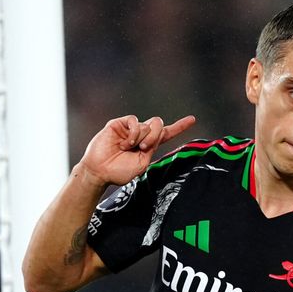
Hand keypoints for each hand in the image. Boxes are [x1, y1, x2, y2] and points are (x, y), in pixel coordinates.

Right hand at [78, 114, 195, 186]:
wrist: (100, 172)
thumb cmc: (119, 172)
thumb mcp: (142, 164)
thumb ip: (152, 149)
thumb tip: (153, 133)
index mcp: (149, 145)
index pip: (167, 133)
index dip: (180, 126)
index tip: (192, 119)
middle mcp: (141, 134)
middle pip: (159, 124)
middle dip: (155, 136)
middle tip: (144, 148)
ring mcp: (129, 128)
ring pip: (147, 124)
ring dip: (142, 138)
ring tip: (129, 148)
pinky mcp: (118, 124)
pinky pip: (134, 120)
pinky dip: (133, 133)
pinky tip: (125, 143)